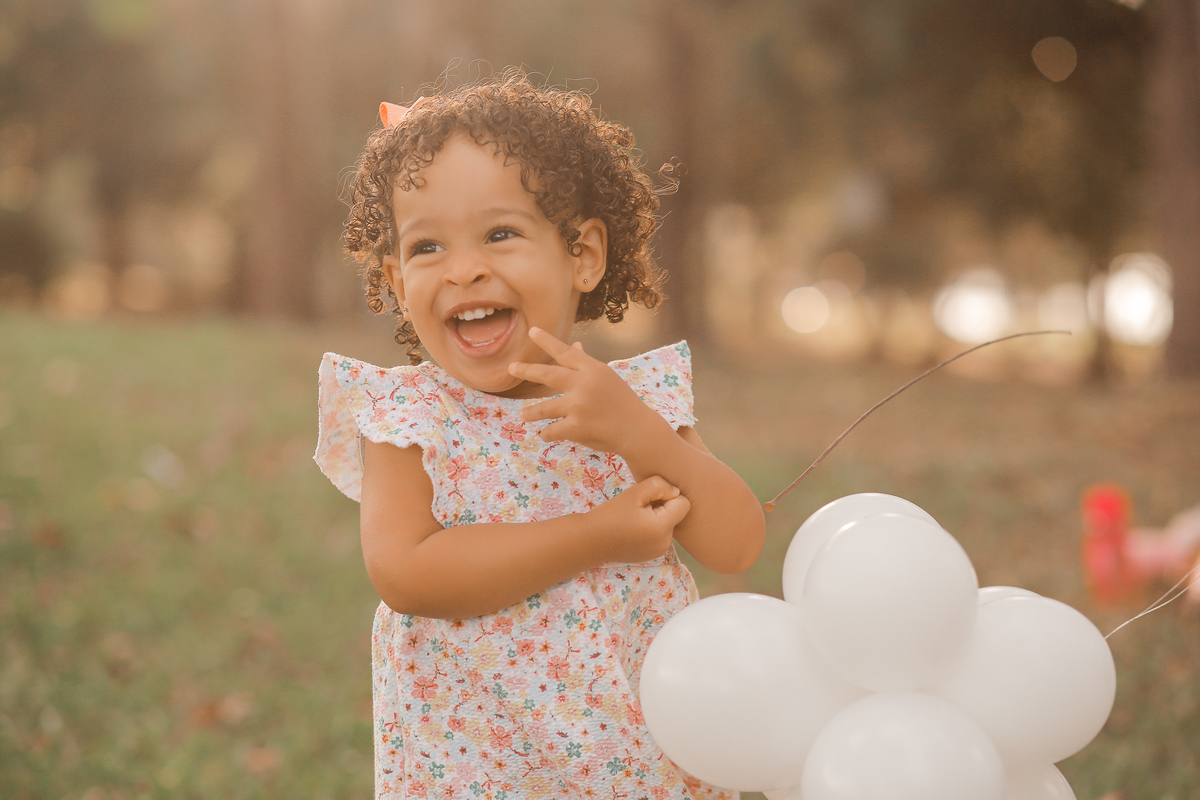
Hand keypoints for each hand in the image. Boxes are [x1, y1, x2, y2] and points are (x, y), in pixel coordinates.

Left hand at [509, 327, 671, 456]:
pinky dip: (547, 433)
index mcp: (593, 370)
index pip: (565, 352)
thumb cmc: (621, 401)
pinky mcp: (576, 427)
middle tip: (512, 367)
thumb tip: (574, 344)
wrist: (638, 430)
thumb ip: (586, 363)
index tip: (532, 331)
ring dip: (531, 413)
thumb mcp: (606, 378)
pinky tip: (545, 434)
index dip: (547, 341)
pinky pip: (552, 430)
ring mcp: (579, 406)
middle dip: (527, 370)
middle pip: (548, 375)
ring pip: (544, 408)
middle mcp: (584, 385)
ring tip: (524, 416)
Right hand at [588, 476, 690, 563]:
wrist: (591, 540)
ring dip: (657, 518)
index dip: (668, 496)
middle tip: (638, 508)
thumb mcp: (634, 493)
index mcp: (663, 527)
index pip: (684, 504)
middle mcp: (666, 543)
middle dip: (662, 508)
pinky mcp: (652, 555)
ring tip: (634, 519)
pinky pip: (660, 536)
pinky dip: (651, 529)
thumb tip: (675, 491)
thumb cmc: (611, 514)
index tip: (648, 498)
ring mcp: (659, 551)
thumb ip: (659, 486)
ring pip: (668, 525)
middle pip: (676, 515)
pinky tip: (633, 529)